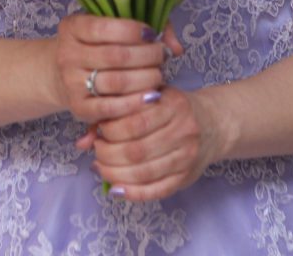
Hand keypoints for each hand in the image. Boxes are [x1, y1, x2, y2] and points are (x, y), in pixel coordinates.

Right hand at [50, 14, 168, 124]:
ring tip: (159, 74)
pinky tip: (151, 96)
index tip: (151, 34)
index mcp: (72, 27)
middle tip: (162, 56)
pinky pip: (111, 108)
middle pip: (116, 56)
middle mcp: (66, 53)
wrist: (67, 74)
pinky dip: (135, 103)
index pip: (105, 27)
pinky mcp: (78, 107)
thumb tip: (176, 48)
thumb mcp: (113, 25)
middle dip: (147, 56)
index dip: (133, 31)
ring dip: (146, 79)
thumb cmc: (100, 44)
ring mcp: (70, 82)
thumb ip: (147, 27)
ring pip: (116, 82)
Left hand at [88, 86, 221, 201]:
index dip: (110, 131)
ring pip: (144, 173)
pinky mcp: (186, 178)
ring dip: (115, 175)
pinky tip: (116, 189)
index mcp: (173, 105)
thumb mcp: (148, 99)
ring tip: (102, 168)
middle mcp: (183, 130)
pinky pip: (156, 191)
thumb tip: (82, 142)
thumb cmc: (170, 108)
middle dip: (109, 155)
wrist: (211, 123)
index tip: (100, 131)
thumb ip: (116, 113)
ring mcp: (187, 156)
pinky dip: (132, 193)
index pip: (134, 122)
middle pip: (136, 151)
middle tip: (97, 153)